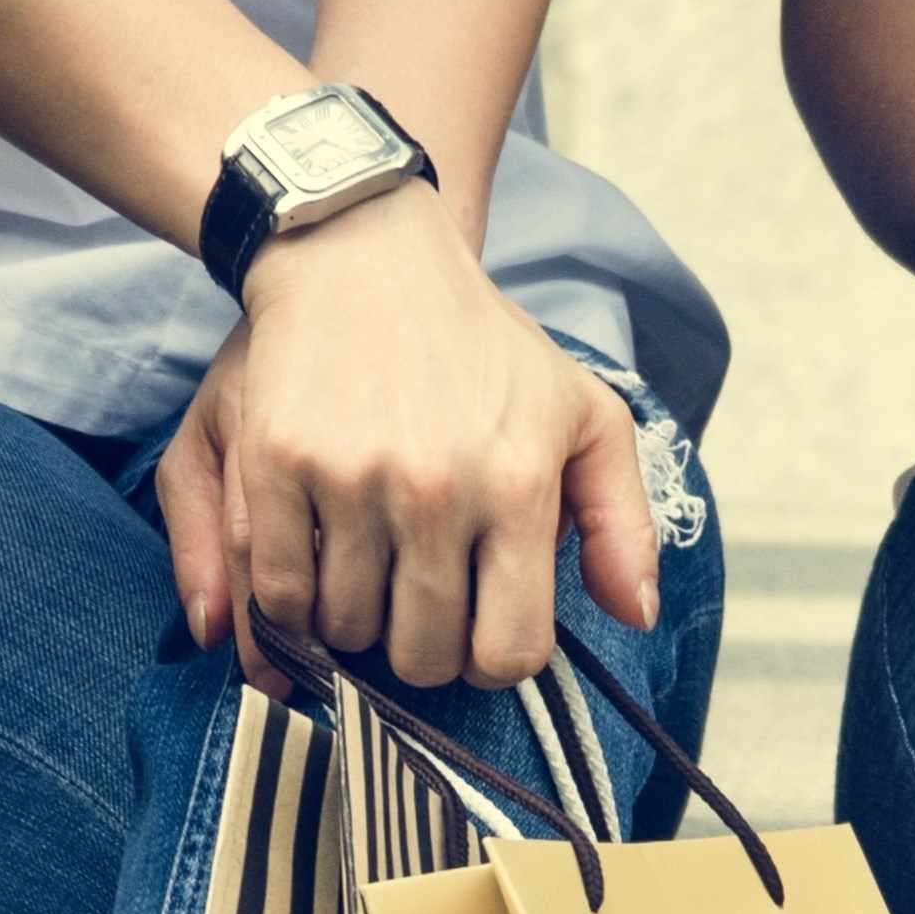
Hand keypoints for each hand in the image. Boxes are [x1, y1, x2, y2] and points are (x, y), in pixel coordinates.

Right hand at [154, 202, 658, 700]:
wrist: (364, 255)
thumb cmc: (484, 347)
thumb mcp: (585, 416)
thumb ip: (624, 523)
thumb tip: (636, 616)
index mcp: (517, 487)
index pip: (508, 652)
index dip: (492, 658)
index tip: (477, 626)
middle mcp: (437, 490)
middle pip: (422, 655)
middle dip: (422, 649)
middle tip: (416, 603)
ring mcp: (352, 479)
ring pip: (345, 630)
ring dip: (353, 624)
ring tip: (367, 576)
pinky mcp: (278, 464)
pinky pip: (278, 590)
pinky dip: (289, 605)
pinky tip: (315, 569)